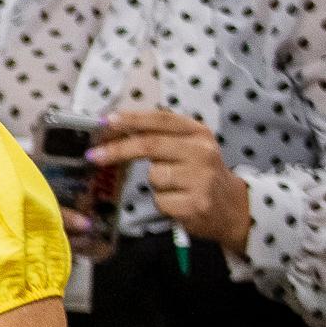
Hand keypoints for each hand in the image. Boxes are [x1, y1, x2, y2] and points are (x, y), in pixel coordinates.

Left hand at [94, 106, 251, 255]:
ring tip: (174, 186)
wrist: (231, 207)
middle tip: (94, 155)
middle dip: (118, 150)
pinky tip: (179, 201)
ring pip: (154, 176)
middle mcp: (203, 152)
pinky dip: (162, 202)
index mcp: (199, 133)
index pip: (161, 120)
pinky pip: (160, 200)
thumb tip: (114, 127)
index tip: (106, 121)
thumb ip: (159, 136)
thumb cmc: (200, 173)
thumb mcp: (188, 147)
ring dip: (153, 183)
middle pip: (150, 146)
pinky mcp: (196, 203)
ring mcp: (201, 178)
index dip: (132, 119)